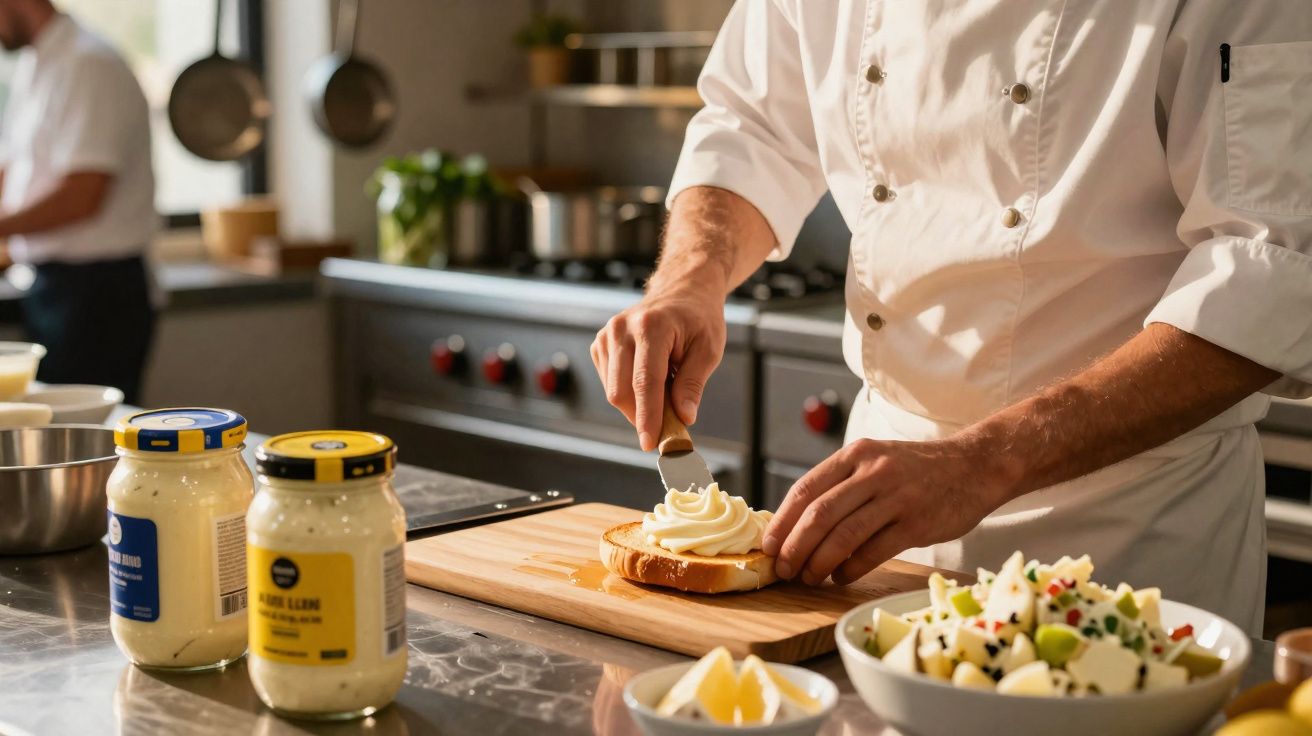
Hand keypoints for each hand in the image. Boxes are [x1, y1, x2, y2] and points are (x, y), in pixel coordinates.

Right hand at [591, 287, 726, 450]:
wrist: (682, 291)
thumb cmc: (698, 318)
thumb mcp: (708, 349)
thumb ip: (693, 384)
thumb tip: (683, 417)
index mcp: (651, 327)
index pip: (645, 381)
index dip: (647, 417)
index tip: (650, 443)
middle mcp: (622, 329)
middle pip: (621, 391)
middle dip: (642, 417)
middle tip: (668, 428)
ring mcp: (607, 335)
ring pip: (613, 391)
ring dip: (638, 405)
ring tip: (665, 391)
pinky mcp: (600, 344)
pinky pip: (610, 383)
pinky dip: (629, 393)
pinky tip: (648, 380)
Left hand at [761, 437, 1013, 584]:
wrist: (975, 466)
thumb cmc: (917, 470)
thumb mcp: (875, 461)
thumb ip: (842, 485)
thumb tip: (798, 526)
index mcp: (856, 455)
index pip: (805, 489)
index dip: (782, 521)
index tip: (768, 546)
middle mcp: (873, 472)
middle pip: (819, 514)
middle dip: (795, 547)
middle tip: (784, 570)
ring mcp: (896, 497)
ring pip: (844, 535)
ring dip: (819, 562)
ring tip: (808, 578)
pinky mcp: (917, 523)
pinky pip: (874, 551)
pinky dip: (852, 569)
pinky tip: (841, 577)